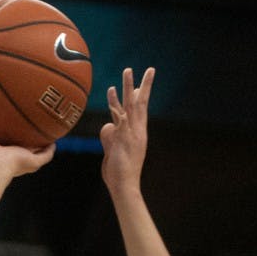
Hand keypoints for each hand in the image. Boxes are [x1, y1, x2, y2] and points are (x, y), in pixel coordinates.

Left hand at [0, 124, 55, 182]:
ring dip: (42, 144)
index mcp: (2, 154)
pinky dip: (50, 149)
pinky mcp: (34, 162)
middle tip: (33, 129)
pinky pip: (46, 155)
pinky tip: (54, 140)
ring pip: (38, 152)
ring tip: (48, 133)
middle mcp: (15, 157)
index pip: (9, 146)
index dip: (12, 139)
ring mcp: (26, 160)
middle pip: (25, 148)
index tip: (15, 130)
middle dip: (29, 141)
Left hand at [100, 67, 153, 193]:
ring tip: (128, 70)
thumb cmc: (119, 172)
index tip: (142, 83)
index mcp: (138, 134)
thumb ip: (109, 136)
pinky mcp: (123, 138)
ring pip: (131, 106)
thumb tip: (107, 126)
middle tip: (149, 69)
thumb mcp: (112, 150)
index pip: (141, 111)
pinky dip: (115, 104)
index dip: (142, 96)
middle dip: (145, 85)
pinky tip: (112, 91)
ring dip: (129, 87)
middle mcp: (137, 131)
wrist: (125, 186)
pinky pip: (119, 117)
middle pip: (141, 104)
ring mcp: (131, 134)